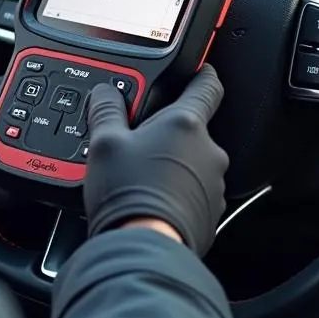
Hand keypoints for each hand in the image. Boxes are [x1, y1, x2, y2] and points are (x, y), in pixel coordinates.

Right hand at [82, 64, 228, 256]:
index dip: (202, 73)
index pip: (207, 85)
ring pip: (194, 162)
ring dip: (174, 163)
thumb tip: (105, 93)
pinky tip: (152, 198)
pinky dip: (177, 191)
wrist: (143, 247)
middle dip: (170, 132)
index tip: (200, 70)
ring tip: (142, 176)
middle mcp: (209, 151)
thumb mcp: (104, 142)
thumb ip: (106, 109)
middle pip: (193, 129)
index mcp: (187, 124)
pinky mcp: (212, 211)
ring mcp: (214, 183)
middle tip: (140, 141)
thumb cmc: (129, 194)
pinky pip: (195, 191)